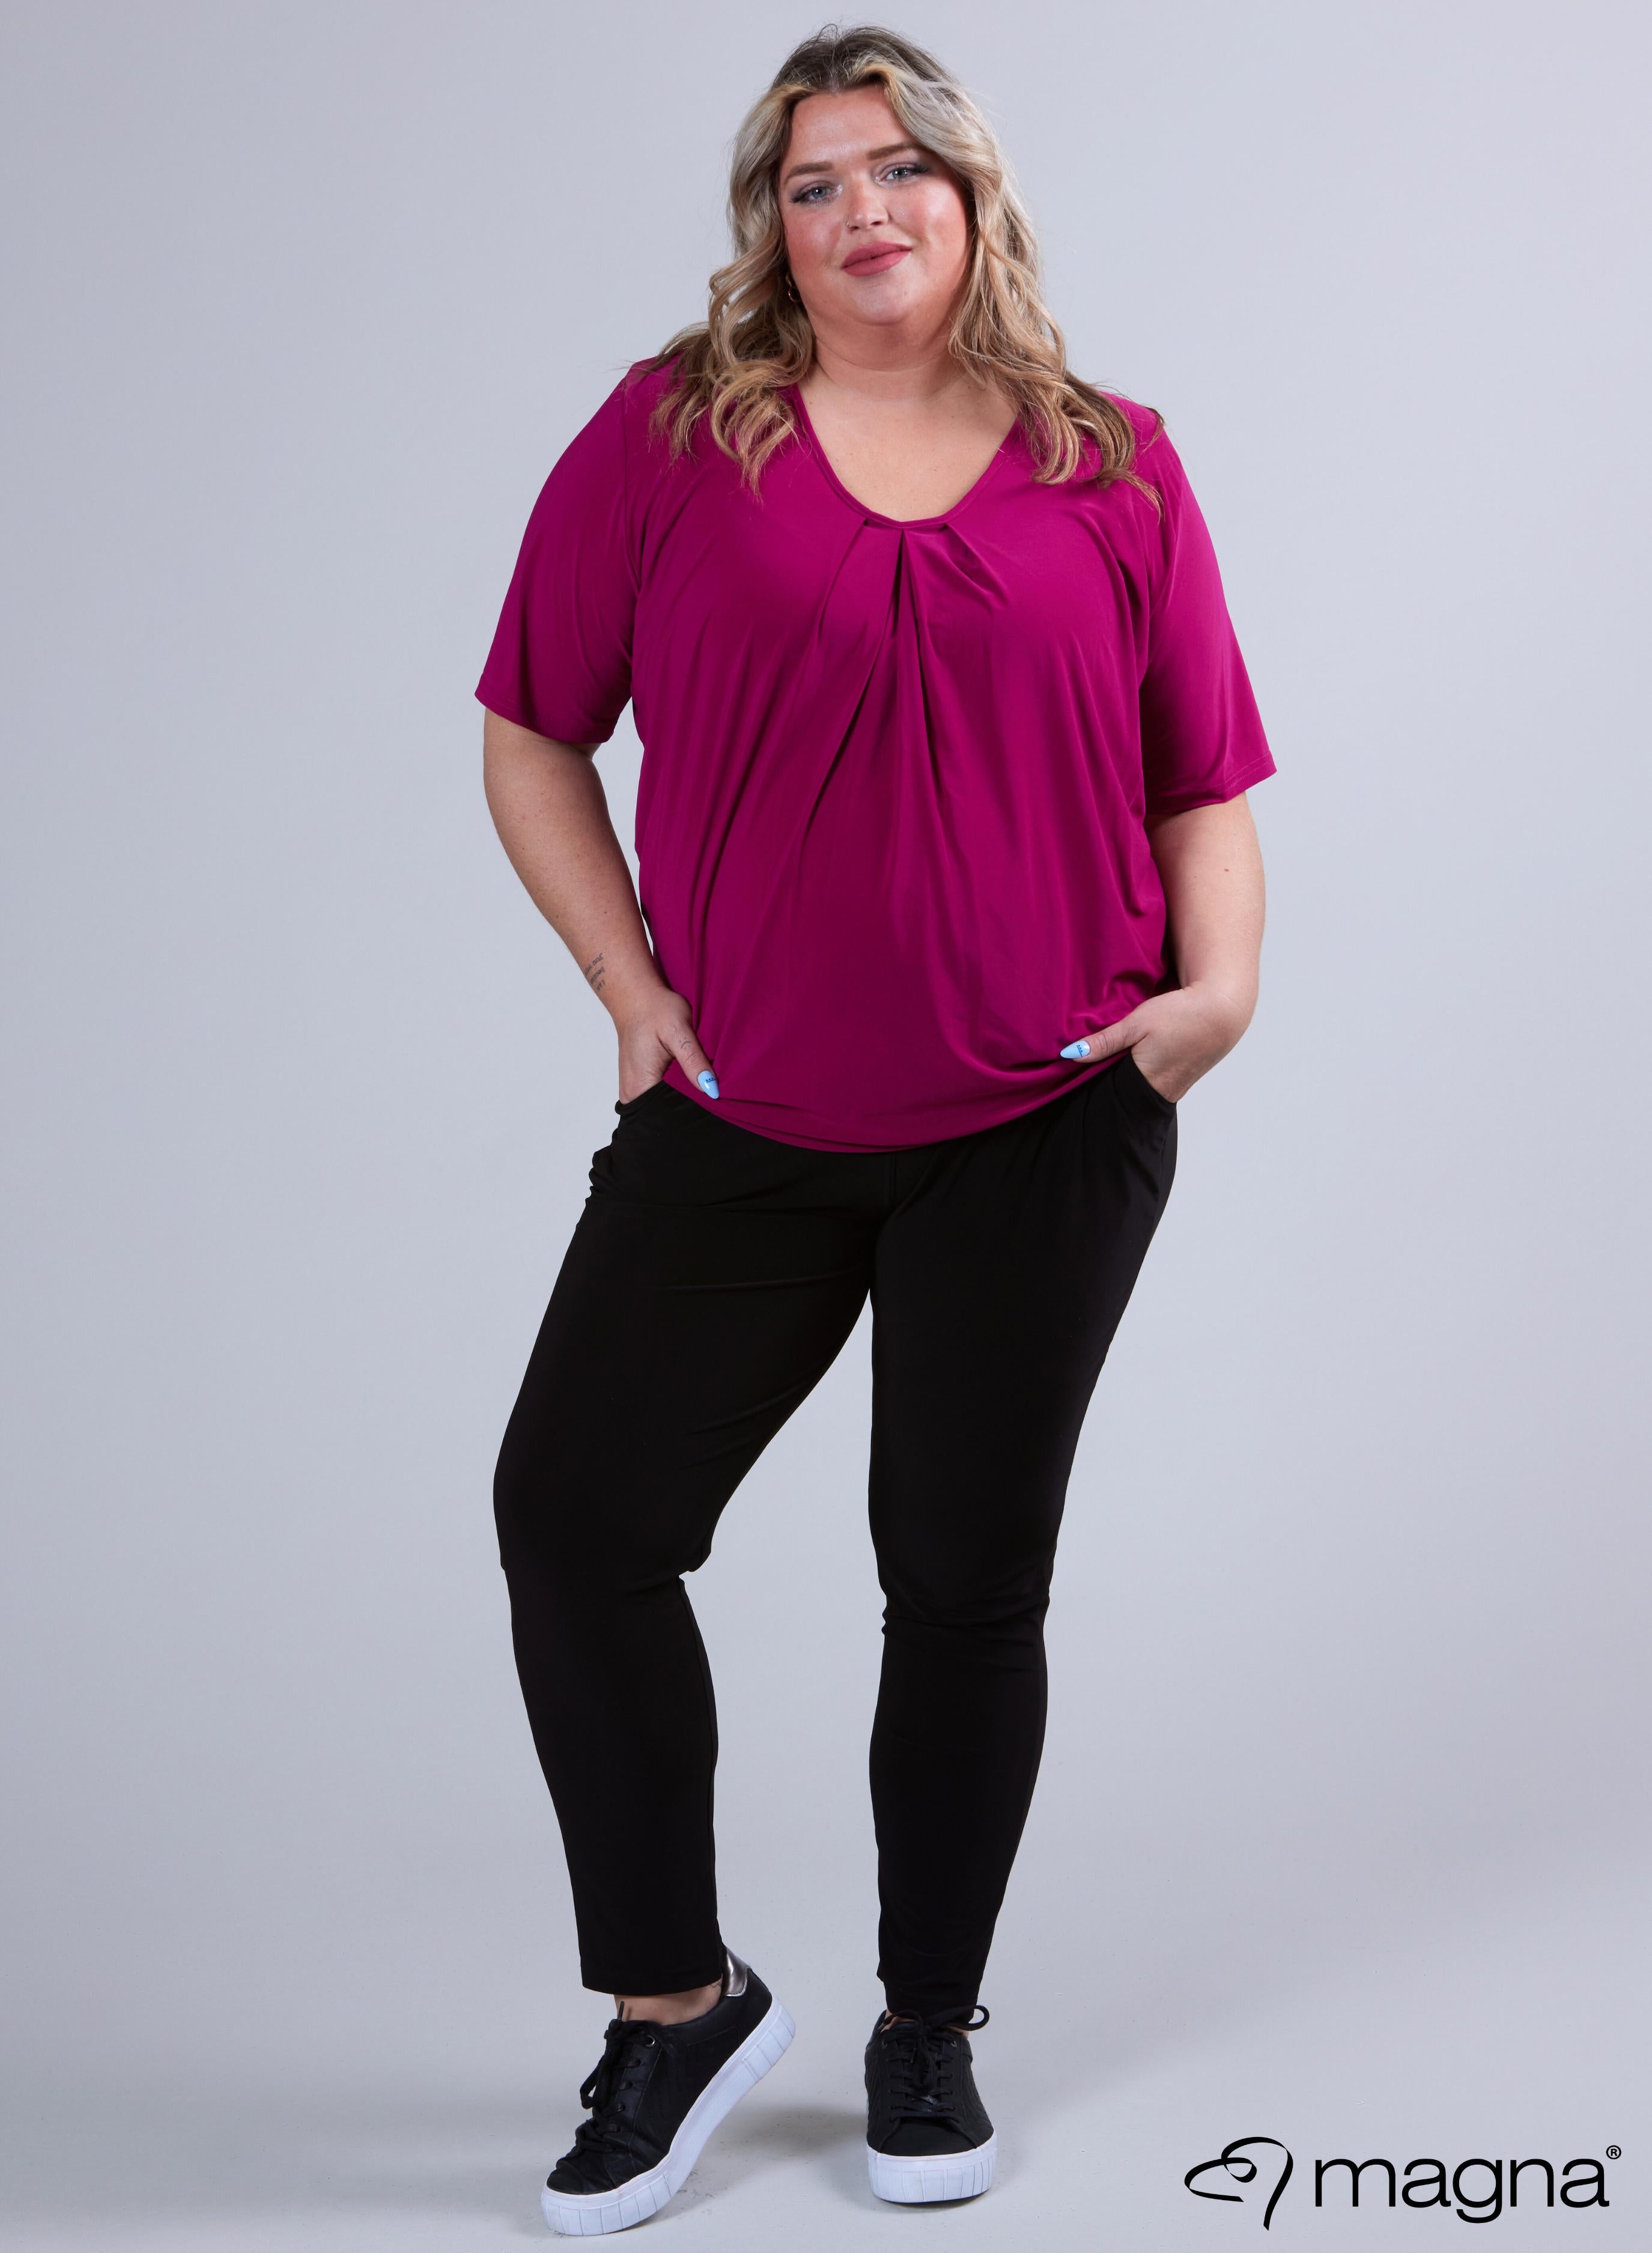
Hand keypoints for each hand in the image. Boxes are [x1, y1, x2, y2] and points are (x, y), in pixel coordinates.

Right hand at [615, 985, 719, 1101]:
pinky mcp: (637, 1083)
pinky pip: (660, 1094)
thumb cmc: (655, 1009)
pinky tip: (684, 1073)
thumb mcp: (679, 1031)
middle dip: (690, 1100)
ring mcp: (633, 1090)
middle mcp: (632, 1094)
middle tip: (707, 1082)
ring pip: (666, 1102)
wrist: (637, 997)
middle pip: (668, 1111)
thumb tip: (712, 1090)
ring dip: (683, 1093)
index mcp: (640, 1086)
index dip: (694, 1105)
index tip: (712, 1094)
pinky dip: (675, 1086)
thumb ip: (693, 1061)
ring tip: (696, 1076)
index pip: (672, 1112)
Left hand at [1060, 982, 1251, 1102]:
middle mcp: (1161, 1092)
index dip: (1092, 1091)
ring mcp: (1176, 1088)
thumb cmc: (1181, 1014)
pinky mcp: (1184, 1080)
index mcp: (1146, 1081)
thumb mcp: (1137, 1023)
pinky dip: (1143, 1076)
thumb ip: (1104, 1041)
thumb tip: (1070, 1054)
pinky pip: (1156, 1085)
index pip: (1109, 1096)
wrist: (1224, 1010)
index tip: (1074, 1085)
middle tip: (1087, 1077)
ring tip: (1113, 1068)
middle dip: (1107, 1089)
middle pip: (1124, 1097)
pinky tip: (1138, 1063)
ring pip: (1140, 1091)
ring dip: (1127, 1081)